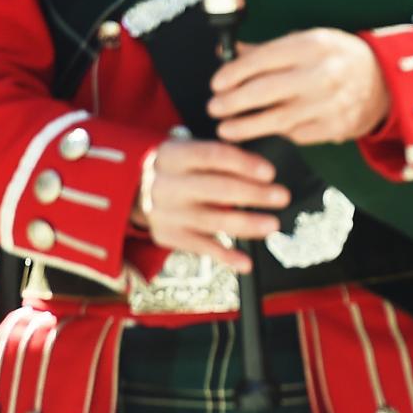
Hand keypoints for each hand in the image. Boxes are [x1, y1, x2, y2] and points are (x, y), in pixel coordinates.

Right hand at [134, 139, 289, 272]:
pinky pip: (200, 248)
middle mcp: (167, 184)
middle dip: (253, 194)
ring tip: (272, 225)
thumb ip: (221, 157)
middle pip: (216, 189)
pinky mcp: (167, 236)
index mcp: (174, 155)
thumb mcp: (188, 149)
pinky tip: (246, 262)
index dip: (244, 164)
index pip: (213, 156)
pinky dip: (225, 256)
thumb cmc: (177, 166)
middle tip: (282, 197)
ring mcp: (166, 213)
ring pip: (212, 221)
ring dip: (246, 224)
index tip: (270, 172)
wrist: (129, 189)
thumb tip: (264, 172)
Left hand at [205, 29, 388, 145]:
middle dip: (232, 102)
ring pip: (276, 120)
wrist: (387, 81)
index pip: (263, 59)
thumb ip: (270, 49)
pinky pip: (296, 134)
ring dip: (245, 126)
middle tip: (214, 107)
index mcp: (314, 45)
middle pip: (265, 91)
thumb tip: (231, 53)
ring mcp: (330, 103)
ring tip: (226, 129)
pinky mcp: (335, 127)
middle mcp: (322, 73)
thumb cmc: (340, 58)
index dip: (234, 73)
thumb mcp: (310, 41)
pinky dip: (277, 133)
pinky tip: (265, 130)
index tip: (216, 83)